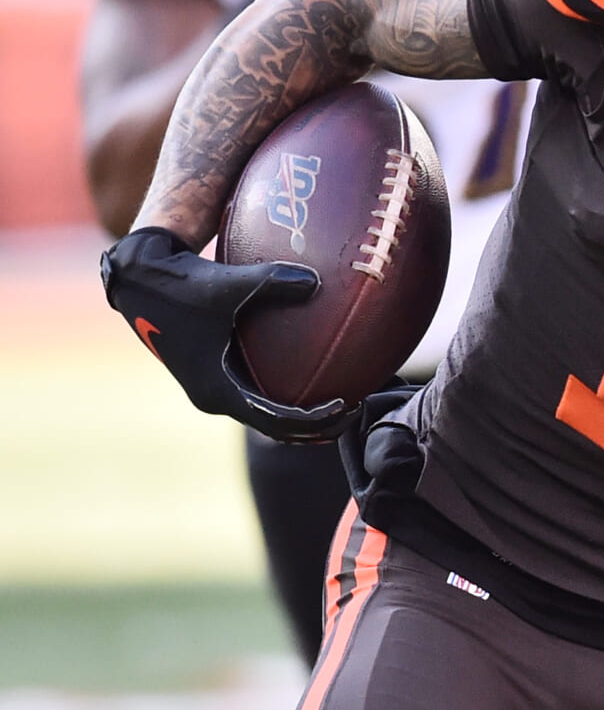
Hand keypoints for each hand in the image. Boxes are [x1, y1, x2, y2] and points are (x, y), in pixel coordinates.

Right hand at [100, 228, 354, 442]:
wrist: (141, 280)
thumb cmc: (181, 284)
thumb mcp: (227, 283)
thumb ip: (272, 281)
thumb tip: (317, 282)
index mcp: (216, 389)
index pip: (274, 421)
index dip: (314, 419)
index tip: (346, 405)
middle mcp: (214, 397)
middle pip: (274, 429)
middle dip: (317, 427)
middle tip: (357, 411)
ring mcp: (214, 389)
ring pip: (265, 417)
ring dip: (303, 418)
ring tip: (345, 404)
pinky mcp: (216, 375)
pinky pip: (258, 397)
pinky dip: (286, 398)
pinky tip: (316, 378)